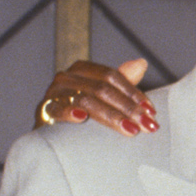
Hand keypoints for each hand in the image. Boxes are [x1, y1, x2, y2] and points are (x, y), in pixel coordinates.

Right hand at [36, 59, 155, 134]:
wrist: (52, 132)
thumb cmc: (83, 112)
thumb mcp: (105, 96)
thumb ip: (122, 81)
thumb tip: (142, 63)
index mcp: (82, 70)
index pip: (111, 76)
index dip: (133, 92)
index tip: (151, 111)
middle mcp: (67, 78)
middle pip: (102, 88)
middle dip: (128, 108)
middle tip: (147, 124)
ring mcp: (54, 93)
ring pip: (86, 100)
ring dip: (111, 116)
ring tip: (130, 129)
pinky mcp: (44, 110)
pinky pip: (57, 109)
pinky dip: (69, 112)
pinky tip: (81, 119)